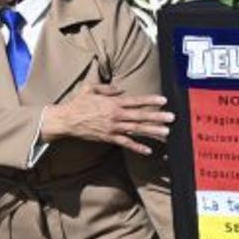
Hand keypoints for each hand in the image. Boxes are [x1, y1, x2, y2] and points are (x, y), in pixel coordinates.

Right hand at [42, 82, 173, 155]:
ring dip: (152, 131)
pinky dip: (137, 147)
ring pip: (136, 129)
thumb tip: (120, 89)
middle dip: (157, 116)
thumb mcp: (91, 89)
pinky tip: (148, 150)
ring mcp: (113, 127)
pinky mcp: (108, 138)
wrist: (66, 120)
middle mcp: (115, 115)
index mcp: (113, 102)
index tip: (163, 100)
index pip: (136, 100)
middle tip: (171, 117)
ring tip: (166, 132)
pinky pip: (125, 143)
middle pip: (140, 115)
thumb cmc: (78, 103)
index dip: (150, 100)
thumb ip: (107, 88)